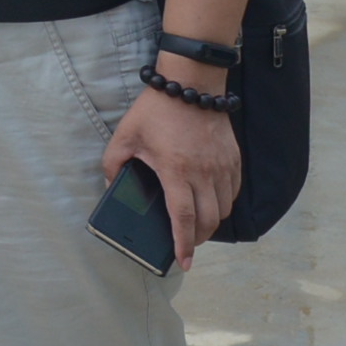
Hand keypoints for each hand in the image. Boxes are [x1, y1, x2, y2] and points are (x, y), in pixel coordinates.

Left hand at [102, 76, 242, 263]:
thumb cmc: (155, 110)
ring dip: (211, 223)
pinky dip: (223, 204)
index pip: (183, 218)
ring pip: (223, 209)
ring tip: (196, 226)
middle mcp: (203, 172)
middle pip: (208, 220)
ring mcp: (222, 166)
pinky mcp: (233, 158)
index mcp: (175, 170)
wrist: (189, 83)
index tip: (183, 262)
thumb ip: (113, 165)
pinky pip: (232, 191)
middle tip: (186, 246)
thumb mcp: (124, 136)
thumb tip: (113, 187)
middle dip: (197, 239)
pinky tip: (210, 203)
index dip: (183, 244)